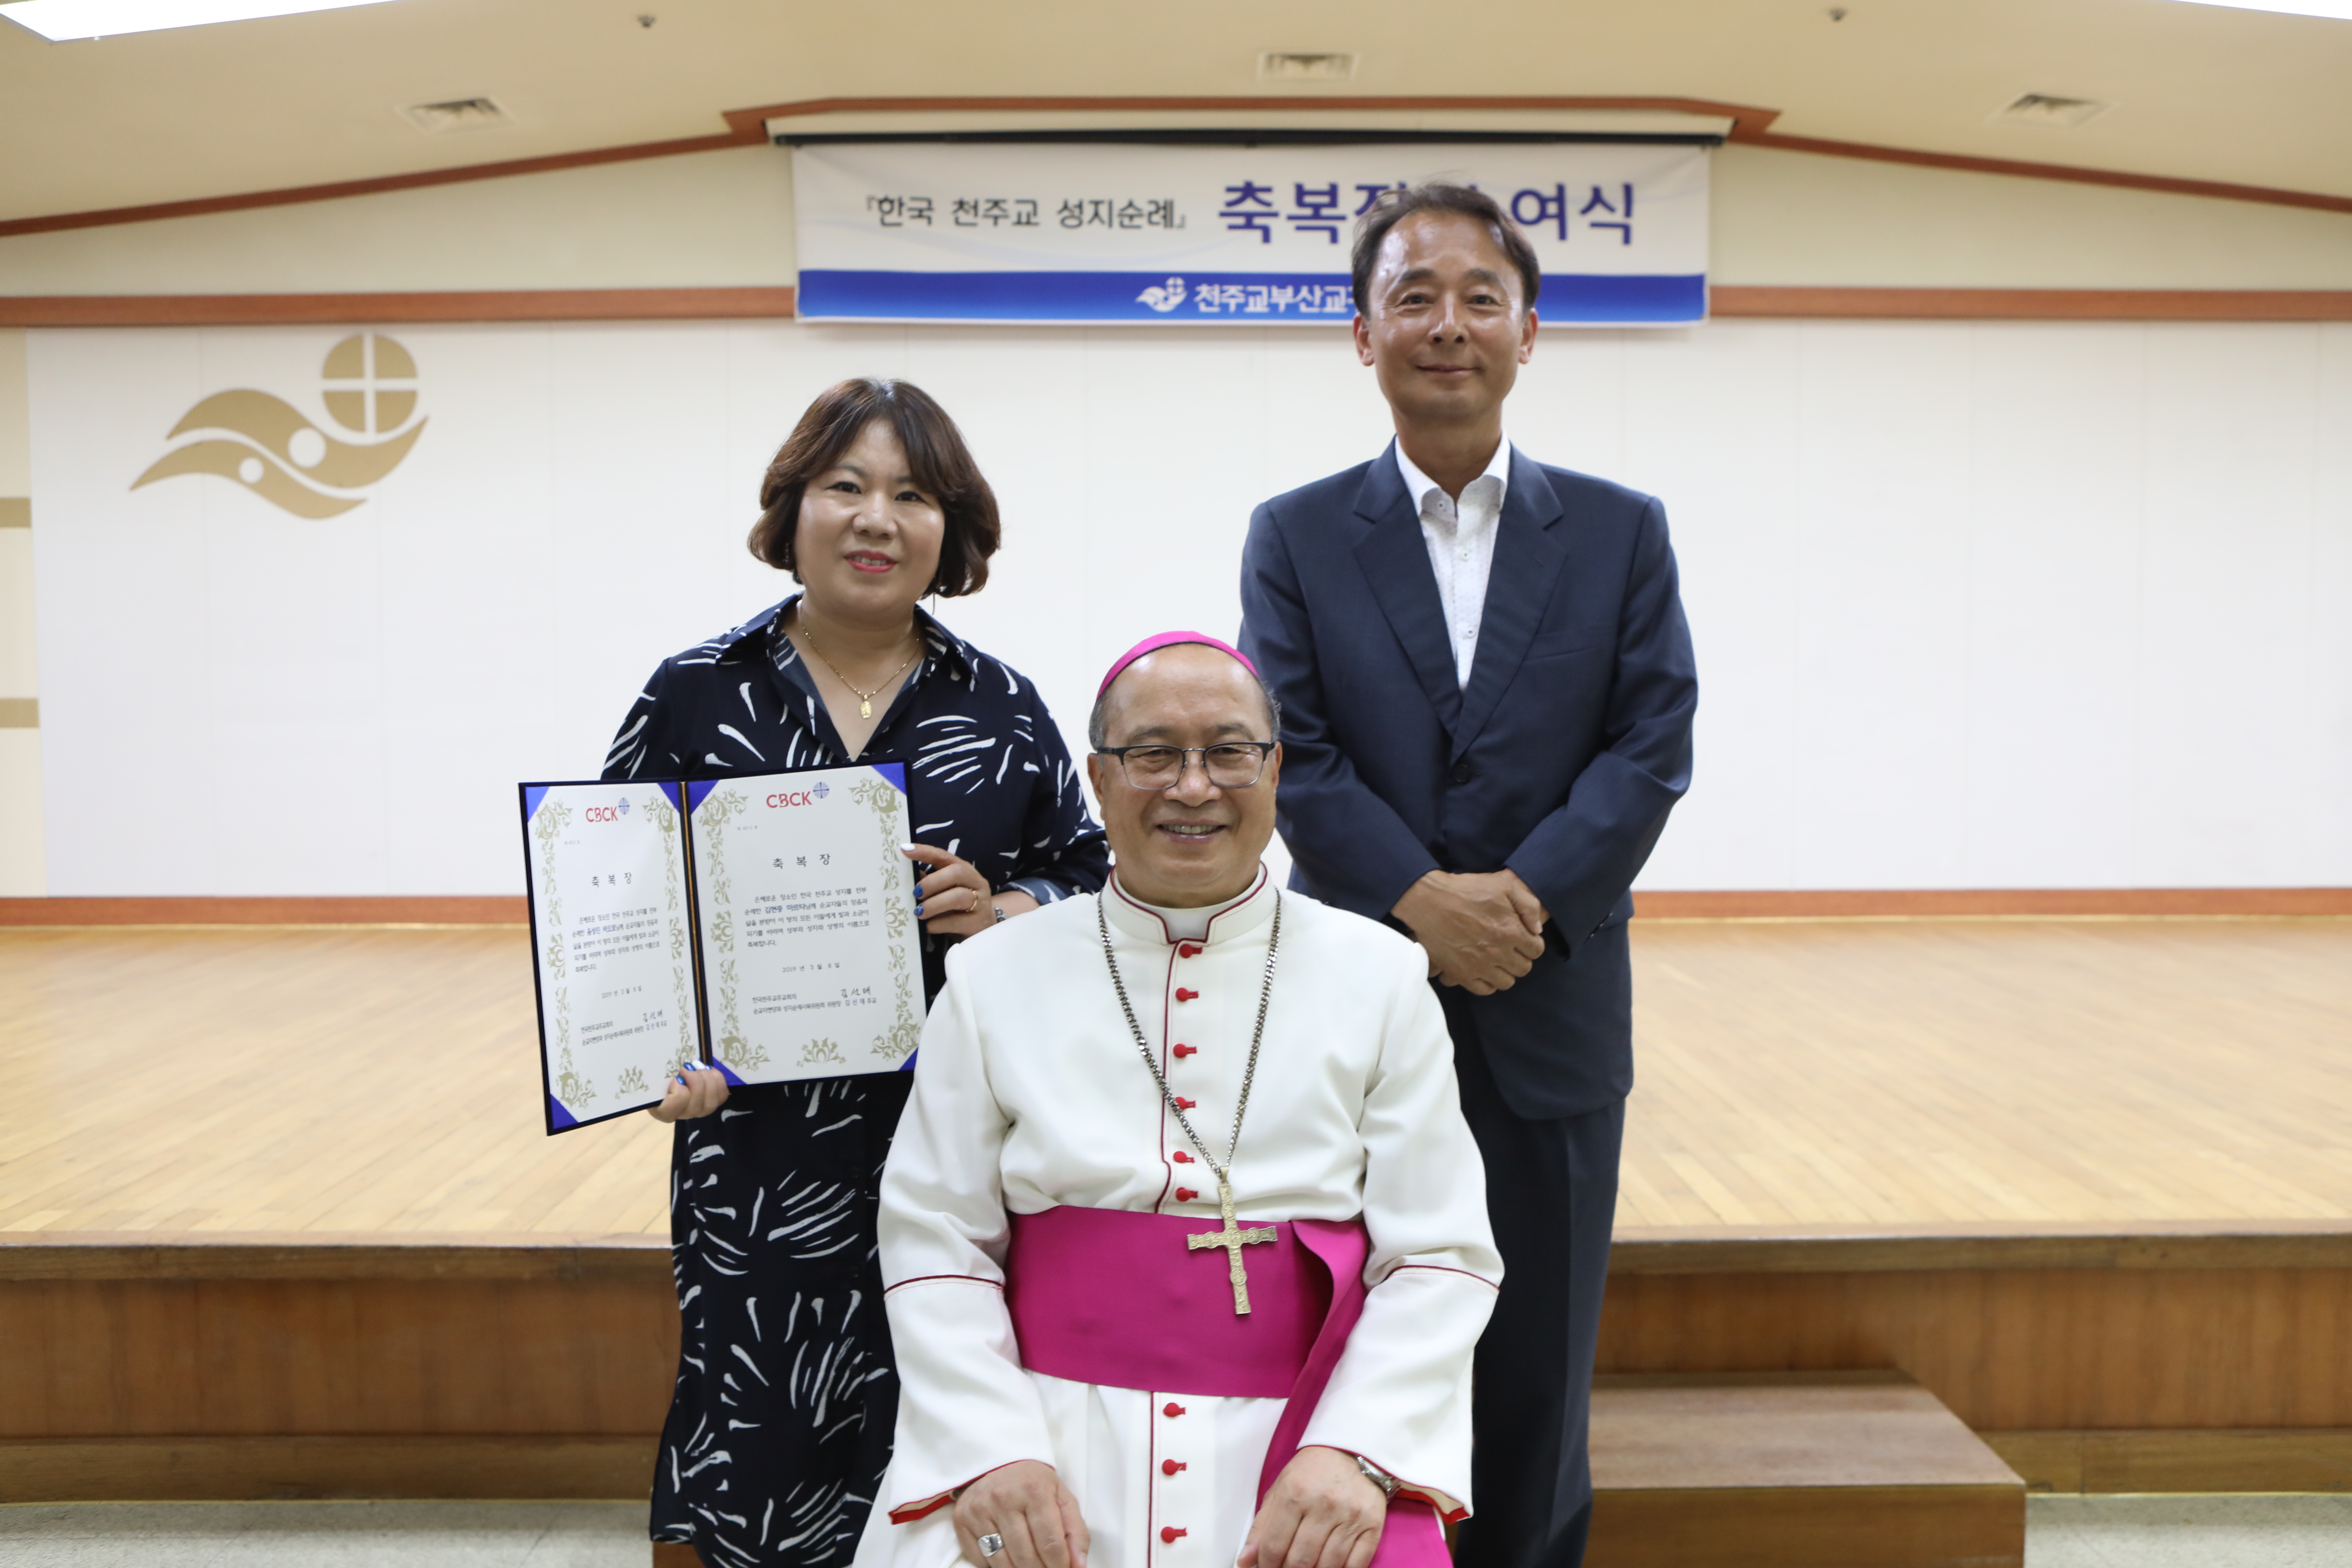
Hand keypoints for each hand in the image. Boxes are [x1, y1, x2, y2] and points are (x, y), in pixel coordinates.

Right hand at [649, 1062, 729, 1122]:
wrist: (672, 1068)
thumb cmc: (660, 1071)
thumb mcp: (656, 1073)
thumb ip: (658, 1075)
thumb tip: (672, 1073)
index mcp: (661, 1110)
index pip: (669, 1112)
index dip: (677, 1094)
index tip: (675, 1078)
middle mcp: (680, 1114)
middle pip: (694, 1109)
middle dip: (695, 1082)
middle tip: (689, 1066)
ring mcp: (697, 1110)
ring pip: (710, 1104)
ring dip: (708, 1081)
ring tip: (700, 1066)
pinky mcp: (711, 1101)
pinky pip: (721, 1096)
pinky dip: (718, 1081)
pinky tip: (709, 1070)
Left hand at [905, 844, 1036, 937]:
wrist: (983, 930)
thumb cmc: (958, 908)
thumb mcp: (944, 893)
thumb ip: (928, 884)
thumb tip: (903, 876)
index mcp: (963, 870)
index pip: (944, 856)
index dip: (925, 852)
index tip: (905, 850)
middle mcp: (975, 882)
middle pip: (956, 873)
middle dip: (932, 882)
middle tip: (916, 893)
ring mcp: (980, 902)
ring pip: (958, 897)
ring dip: (934, 904)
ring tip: (919, 912)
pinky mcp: (978, 923)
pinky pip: (957, 921)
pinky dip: (938, 924)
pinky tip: (928, 927)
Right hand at [953, 1459, 1088, 1567]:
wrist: (998, 1463)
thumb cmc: (1034, 1483)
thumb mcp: (1061, 1497)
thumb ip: (1076, 1531)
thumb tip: (1079, 1566)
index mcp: (1033, 1490)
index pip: (1050, 1544)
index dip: (1060, 1566)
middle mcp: (1003, 1498)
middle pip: (1026, 1557)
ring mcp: (979, 1510)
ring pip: (1002, 1563)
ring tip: (1030, 1566)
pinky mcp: (961, 1520)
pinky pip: (980, 1560)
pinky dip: (996, 1566)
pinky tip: (1007, 1557)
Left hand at [1239, 1447, 1386, 1567]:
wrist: (1354, 1450)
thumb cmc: (1312, 1471)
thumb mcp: (1281, 1488)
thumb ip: (1262, 1525)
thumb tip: (1245, 1561)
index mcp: (1295, 1493)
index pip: (1274, 1546)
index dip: (1267, 1566)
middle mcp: (1323, 1505)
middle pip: (1300, 1560)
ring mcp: (1350, 1516)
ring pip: (1327, 1566)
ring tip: (1307, 1567)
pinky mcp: (1372, 1525)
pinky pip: (1355, 1564)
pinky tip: (1330, 1567)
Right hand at [1392, 870, 1547, 995]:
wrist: (1428, 901)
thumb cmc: (1466, 890)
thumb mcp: (1503, 884)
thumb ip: (1528, 905)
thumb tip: (1538, 929)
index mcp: (1511, 931)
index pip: (1536, 950)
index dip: (1532, 944)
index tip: (1523, 938)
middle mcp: (1498, 952)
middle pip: (1523, 968)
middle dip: (1520, 958)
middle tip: (1510, 948)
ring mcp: (1479, 966)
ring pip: (1506, 982)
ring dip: (1505, 971)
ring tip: (1497, 960)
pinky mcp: (1461, 974)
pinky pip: (1483, 990)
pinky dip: (1487, 983)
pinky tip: (1483, 970)